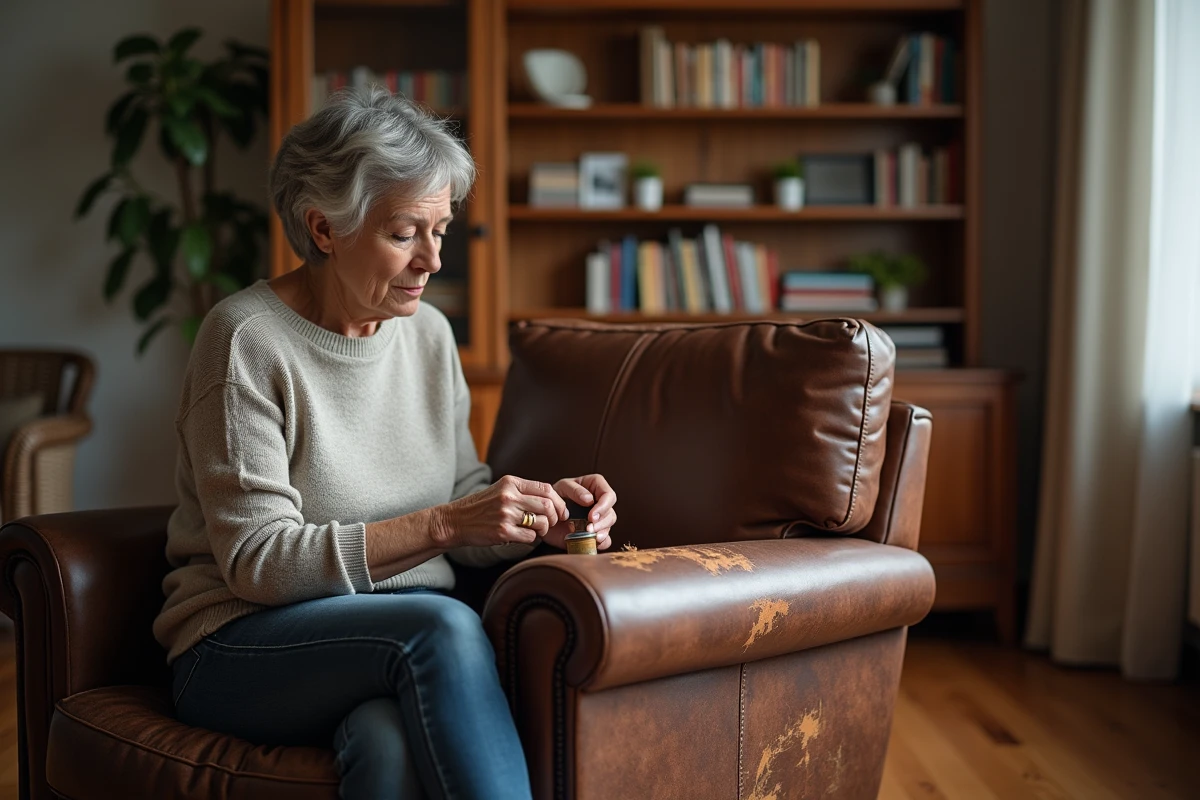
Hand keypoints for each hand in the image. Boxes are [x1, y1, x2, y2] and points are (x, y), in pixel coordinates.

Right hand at [436, 475, 567, 547]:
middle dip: (555, 517)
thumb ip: (523, 492)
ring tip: (535, 530)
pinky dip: (531, 539)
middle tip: (551, 523)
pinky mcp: (502, 532)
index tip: (561, 511)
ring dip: (543, 529)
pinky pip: (530, 537)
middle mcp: (509, 496)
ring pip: (541, 522)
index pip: (546, 489)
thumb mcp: (500, 490)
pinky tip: (523, 536)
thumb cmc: (481, 507)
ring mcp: (506, 514)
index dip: (558, 502)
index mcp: (510, 482)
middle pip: (548, 506)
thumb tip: (552, 500)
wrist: (455, 521)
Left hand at [543, 474, 617, 551]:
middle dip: (602, 522)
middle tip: (589, 528)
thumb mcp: (561, 487)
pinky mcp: (594, 533)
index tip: (591, 516)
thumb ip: (575, 490)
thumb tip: (590, 499)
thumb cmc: (554, 496)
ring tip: (589, 534)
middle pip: (610, 513)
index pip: (609, 495)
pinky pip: (605, 540)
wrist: (544, 515)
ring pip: (609, 526)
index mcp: (595, 487)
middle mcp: (599, 503)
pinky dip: (602, 543)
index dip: (603, 506)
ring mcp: (598, 519)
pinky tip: (594, 542)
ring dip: (601, 532)